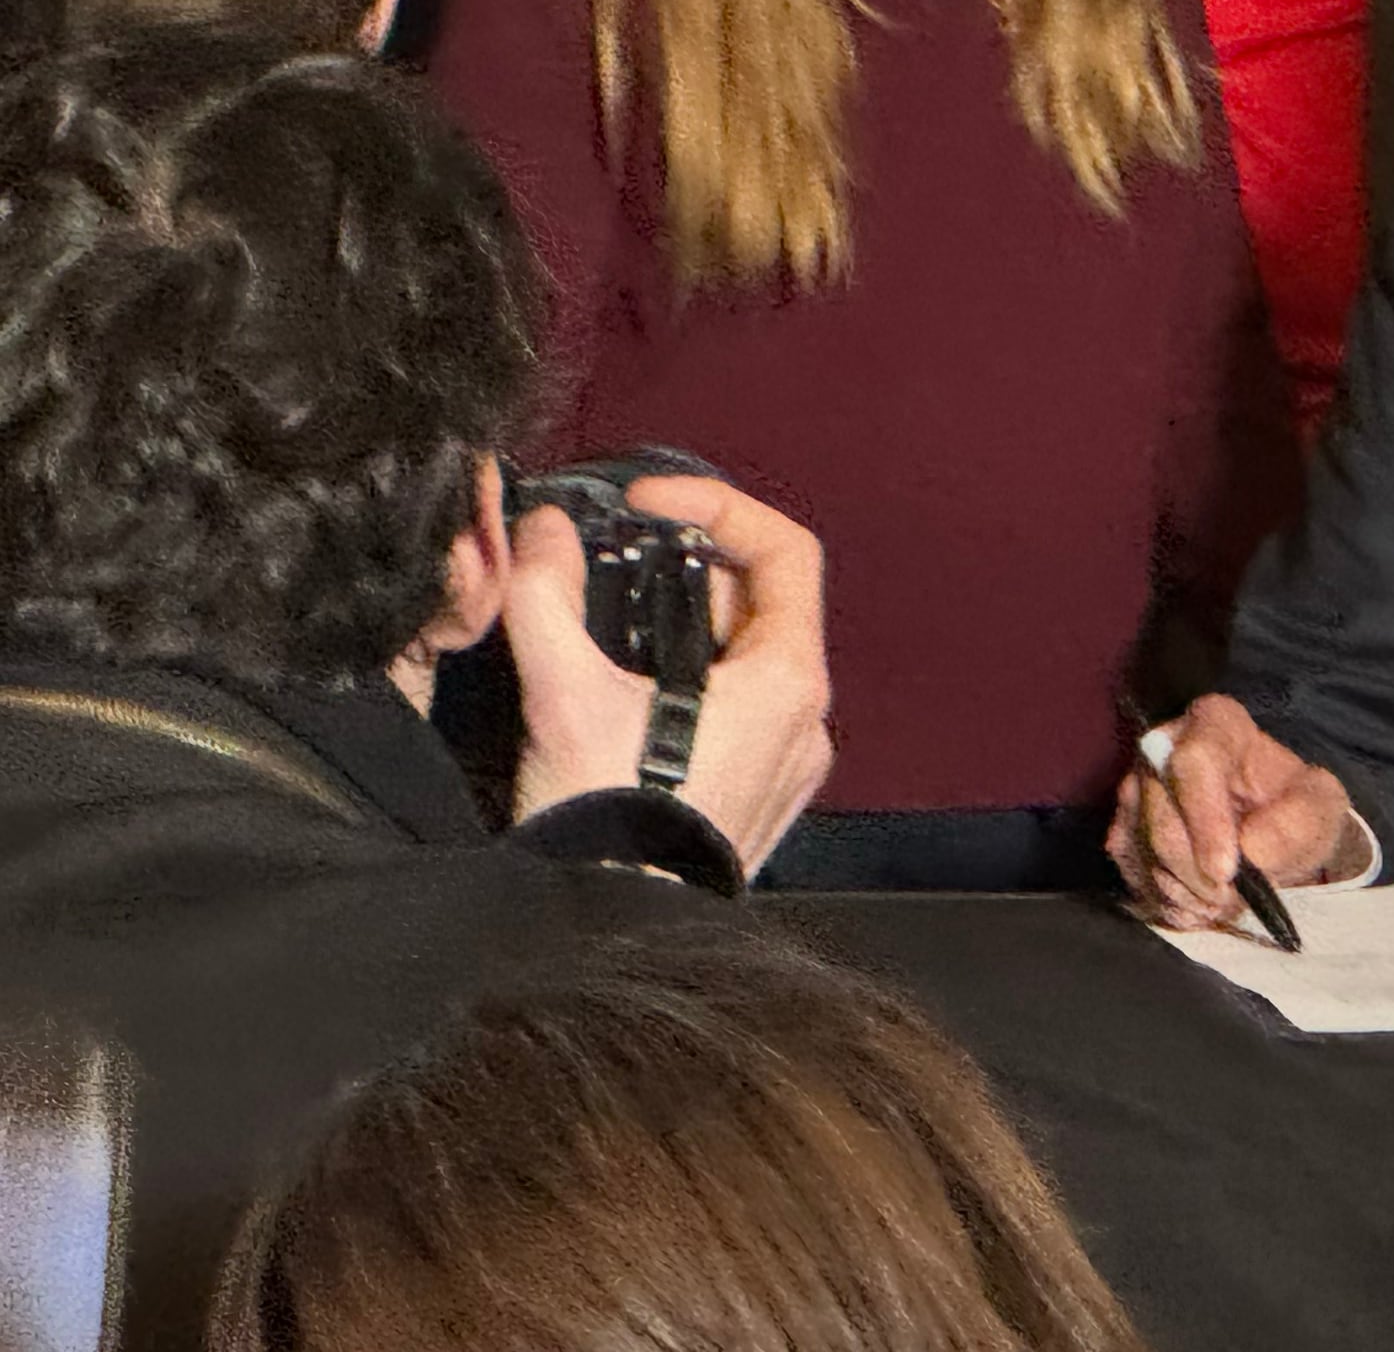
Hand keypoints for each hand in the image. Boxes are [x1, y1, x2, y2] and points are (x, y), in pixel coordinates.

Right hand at [503, 473, 831, 876]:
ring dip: (681, 630)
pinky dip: (686, 686)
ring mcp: (784, 763)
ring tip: (609, 628)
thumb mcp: (566, 696)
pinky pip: (734, 713)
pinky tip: (625, 699)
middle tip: (617, 562)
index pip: (785, 551)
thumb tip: (546, 534)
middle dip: (686, 571)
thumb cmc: (609, 832)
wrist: (609, 935)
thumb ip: (548, 597)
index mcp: (787, 682)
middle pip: (760, 604)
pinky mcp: (753, 797)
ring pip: (743, 661)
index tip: (652, 503)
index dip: (719, 507)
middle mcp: (803, 720)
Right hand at [1107, 692, 1369, 928]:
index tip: (1226, 871)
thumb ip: (1296, 823)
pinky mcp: (1124, 834)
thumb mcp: (1319, 808)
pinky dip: (1169, 903)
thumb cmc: (1296, 809)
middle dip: (1196, 872)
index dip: (1205, 821)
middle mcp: (1162, 751)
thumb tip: (1250, 850)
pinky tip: (1201, 904)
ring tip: (1225, 903)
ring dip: (1186, 893)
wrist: (1275, 831)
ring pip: (1144, 854)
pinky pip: (1134, 877)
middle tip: (1231, 900)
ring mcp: (1135, 793)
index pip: (1194, 763)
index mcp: (1216, 725)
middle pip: (1161, 819)